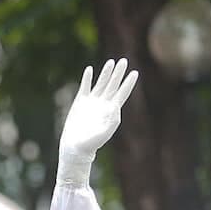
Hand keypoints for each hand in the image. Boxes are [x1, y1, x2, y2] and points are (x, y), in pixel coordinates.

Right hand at [55, 58, 138, 187]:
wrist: (75, 148)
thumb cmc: (91, 144)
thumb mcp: (103, 134)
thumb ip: (112, 121)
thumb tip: (116, 107)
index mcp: (111, 111)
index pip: (122, 93)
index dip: (128, 83)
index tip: (135, 72)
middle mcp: (103, 104)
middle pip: (113, 85)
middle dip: (118, 73)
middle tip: (124, 61)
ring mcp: (92, 102)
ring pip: (101, 84)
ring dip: (105, 73)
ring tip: (111, 62)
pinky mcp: (79, 103)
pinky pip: (85, 87)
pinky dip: (87, 79)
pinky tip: (89, 70)